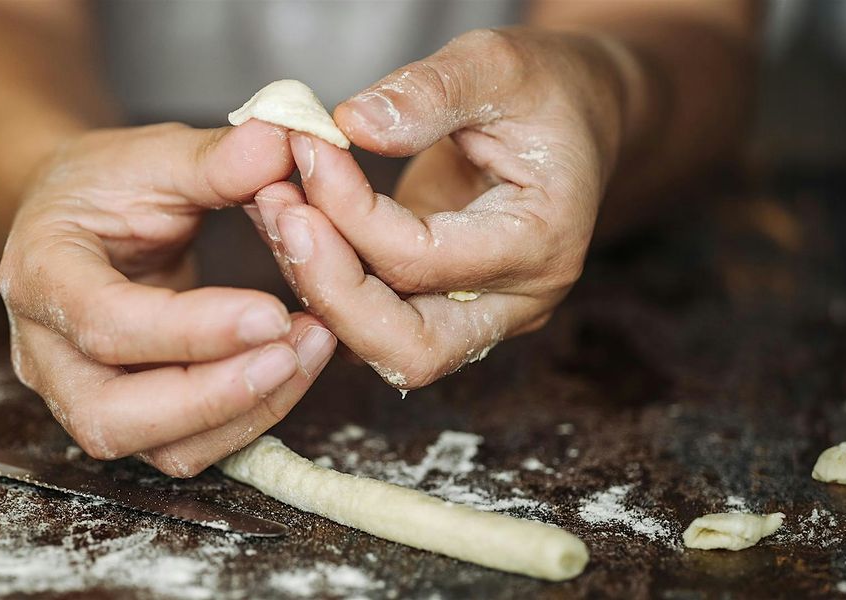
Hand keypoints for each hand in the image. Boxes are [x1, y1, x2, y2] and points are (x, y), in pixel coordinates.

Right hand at [0, 121, 337, 475]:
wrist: (78, 221)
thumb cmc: (107, 186)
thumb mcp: (152, 154)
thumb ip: (214, 157)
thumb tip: (282, 142)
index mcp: (41, 273)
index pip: (104, 323)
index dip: (191, 329)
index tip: (272, 311)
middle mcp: (47, 353)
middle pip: (114, 416)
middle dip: (215, 395)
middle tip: (293, 347)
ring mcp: (82, 396)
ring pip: (159, 449)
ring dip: (245, 412)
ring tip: (311, 350)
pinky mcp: (131, 417)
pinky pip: (190, 447)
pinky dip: (250, 417)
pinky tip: (294, 366)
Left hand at [250, 28, 627, 388]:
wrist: (571, 117)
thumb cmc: (544, 90)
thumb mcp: (497, 64)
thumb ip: (430, 93)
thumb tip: (354, 124)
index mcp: (542, 243)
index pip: (424, 260)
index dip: (350, 211)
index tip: (307, 147)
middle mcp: (515, 301)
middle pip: (409, 347)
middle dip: (329, 287)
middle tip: (278, 211)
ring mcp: (479, 316)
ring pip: (382, 346)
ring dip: (317, 287)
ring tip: (274, 207)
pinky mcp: (441, 309)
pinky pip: (372, 323)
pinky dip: (325, 282)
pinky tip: (292, 222)